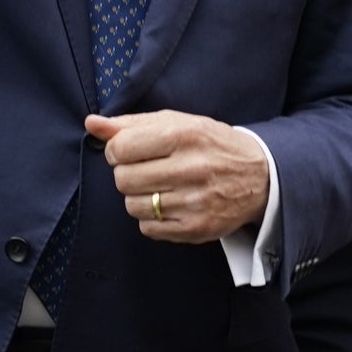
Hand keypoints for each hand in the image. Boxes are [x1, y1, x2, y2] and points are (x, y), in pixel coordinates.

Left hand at [86, 111, 268, 243]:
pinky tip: (170, 204)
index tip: (130, 151)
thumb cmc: (212, 145)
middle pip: (123, 179)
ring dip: (139, 197)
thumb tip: (91, 123)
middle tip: (147, 169)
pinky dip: (152, 218)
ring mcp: (195, 202)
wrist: (261, 176)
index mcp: (185, 135)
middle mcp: (191, 168)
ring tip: (160, 187)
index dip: (117, 150)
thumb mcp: (178, 123)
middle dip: (127, 174)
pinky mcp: (197, 228)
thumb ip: (131, 123)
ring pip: (132, 206)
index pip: (121, 148)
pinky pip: (148, 228)